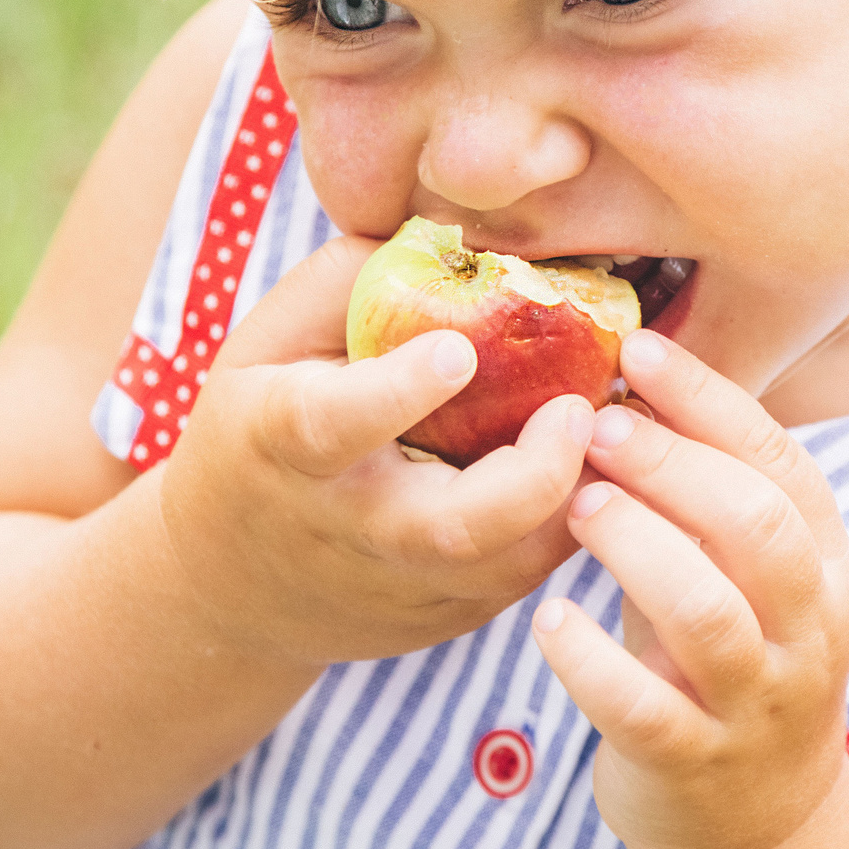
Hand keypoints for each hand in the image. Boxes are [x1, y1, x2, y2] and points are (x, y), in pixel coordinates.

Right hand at [153, 236, 596, 666]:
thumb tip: (458, 234)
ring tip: (619, 426)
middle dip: (529, 476)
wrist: (228, 586)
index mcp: (283, 443)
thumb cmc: (258, 426)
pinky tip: (603, 461)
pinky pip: (528, 576)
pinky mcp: (448, 615)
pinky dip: (575, 519)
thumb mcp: (270, 342)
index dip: (396, 391)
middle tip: (579, 410)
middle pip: (447, 528)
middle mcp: (347, 525)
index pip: (334, 424)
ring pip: (508, 565)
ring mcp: (403, 584)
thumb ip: (352, 283)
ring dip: (577, 497)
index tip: (457, 352)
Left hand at [530, 329, 848, 848]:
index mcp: (823, 566)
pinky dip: (590, 659)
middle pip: (757, 528)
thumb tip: (632, 377)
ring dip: (637, 546)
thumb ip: (703, 494)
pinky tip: (547, 622)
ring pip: (708, 614)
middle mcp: (805, 631)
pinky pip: (642, 709)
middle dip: (674, 465)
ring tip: (577, 506)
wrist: (754, 817)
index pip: (782, 465)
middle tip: (598, 427)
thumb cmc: (727, 656)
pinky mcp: (693, 762)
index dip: (711, 401)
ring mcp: (755, 702)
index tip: (642, 350)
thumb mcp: (739, 572)